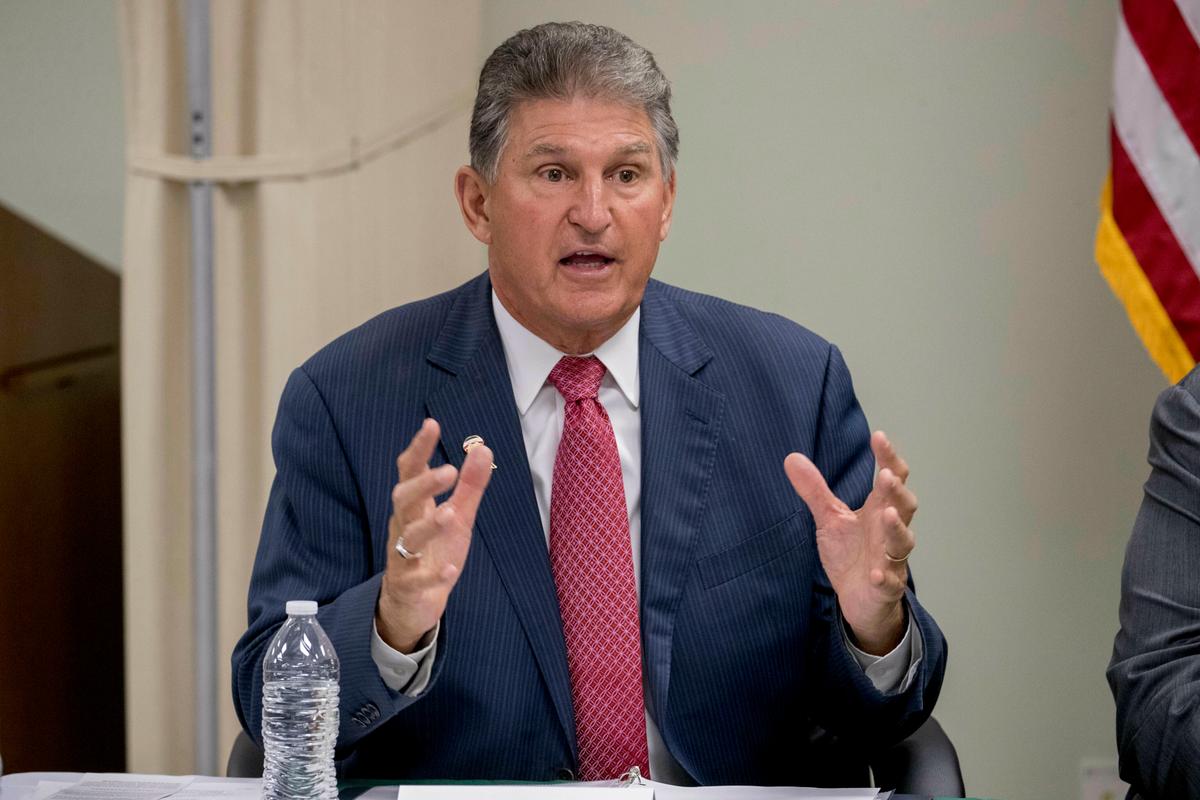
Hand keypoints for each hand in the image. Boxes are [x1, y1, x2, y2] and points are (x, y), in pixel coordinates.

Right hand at [376, 418, 493, 652]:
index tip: (432, 424)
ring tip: (449, 514)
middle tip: (448, 470)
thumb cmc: (434, 552)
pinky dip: (433, 575)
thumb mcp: (458, 517)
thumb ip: (470, 486)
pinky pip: (416, 580)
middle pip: (404, 500)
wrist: (412, 603)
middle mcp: (404, 527)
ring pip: (409, 538)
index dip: (419, 448)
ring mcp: (403, 557)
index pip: (410, 471)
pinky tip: (450, 570)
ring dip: (429, 526)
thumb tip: (483, 447)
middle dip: (423, 484)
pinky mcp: (408, 586)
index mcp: (414, 507)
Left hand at [783, 431, 916, 654]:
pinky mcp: (886, 586)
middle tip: (886, 475)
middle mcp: (889, 531)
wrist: (859, 599)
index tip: (879, 436)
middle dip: (896, 491)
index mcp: (878, 509)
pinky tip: (875, 573)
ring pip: (903, 541)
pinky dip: (884, 576)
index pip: (891, 478)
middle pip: (904, 506)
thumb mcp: (830, 519)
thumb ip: (815, 490)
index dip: (888, 457)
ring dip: (896, 528)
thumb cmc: (851, 554)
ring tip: (886, 514)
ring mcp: (891, 559)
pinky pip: (889, 581)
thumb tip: (791, 457)